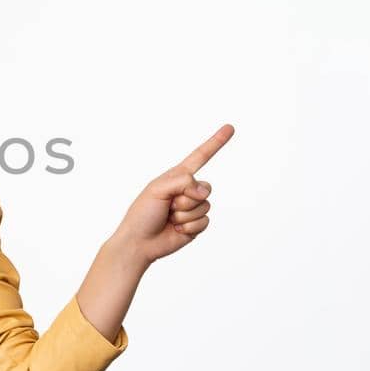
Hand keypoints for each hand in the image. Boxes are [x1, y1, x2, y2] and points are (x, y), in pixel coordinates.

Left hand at [109, 124, 233, 267]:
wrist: (140, 242)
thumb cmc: (142, 214)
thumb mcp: (158, 189)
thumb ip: (183, 182)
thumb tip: (204, 191)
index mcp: (177, 176)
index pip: (200, 156)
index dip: (216, 142)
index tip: (229, 128)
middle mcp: (188, 190)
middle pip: (206, 187)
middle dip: (187, 198)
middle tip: (168, 206)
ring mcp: (193, 208)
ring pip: (205, 206)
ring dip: (185, 214)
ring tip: (169, 218)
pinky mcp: (196, 224)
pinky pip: (205, 221)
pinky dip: (189, 226)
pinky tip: (176, 229)